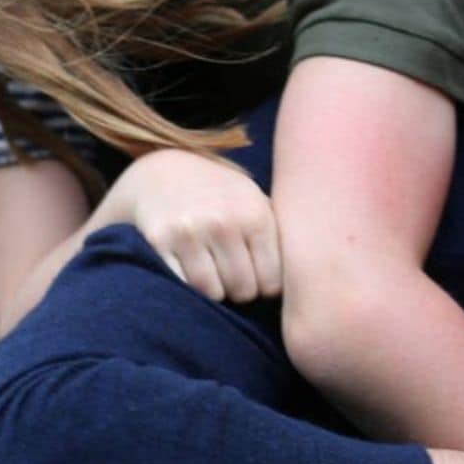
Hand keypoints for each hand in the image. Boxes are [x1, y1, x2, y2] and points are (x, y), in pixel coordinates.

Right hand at [112, 149, 281, 303]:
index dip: (267, 288)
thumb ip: (277, 233)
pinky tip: (192, 274)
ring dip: (215, 293)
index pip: (273, 281)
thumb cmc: (219, 193)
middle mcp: (225, 223)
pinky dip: (188, 288)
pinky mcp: (161, 241)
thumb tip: (303, 276)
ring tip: (215, 277)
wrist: (163, 169)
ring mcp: (190, 232)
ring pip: (212, 293)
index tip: (260, 281)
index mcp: (255, 214)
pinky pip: (182, 285)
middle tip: (235, 280)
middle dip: (241, 292)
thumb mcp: (254, 200)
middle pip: (243, 290)